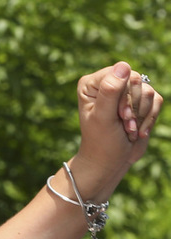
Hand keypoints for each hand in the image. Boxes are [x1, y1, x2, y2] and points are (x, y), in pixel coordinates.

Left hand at [72, 62, 161, 196]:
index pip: (119, 74)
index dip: (124, 96)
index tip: (119, 116)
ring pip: (147, 91)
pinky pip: (156, 100)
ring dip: (140, 115)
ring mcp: (126, 92)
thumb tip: (123, 66)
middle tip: (124, 124)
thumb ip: (110, 92)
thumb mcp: (103, 118)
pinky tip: (137, 132)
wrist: (110, 162)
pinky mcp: (141, 102)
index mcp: (92, 84)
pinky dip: (149, 118)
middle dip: (133, 106)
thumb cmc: (101, 142)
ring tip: (128, 130)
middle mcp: (109, 84)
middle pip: (135, 80)